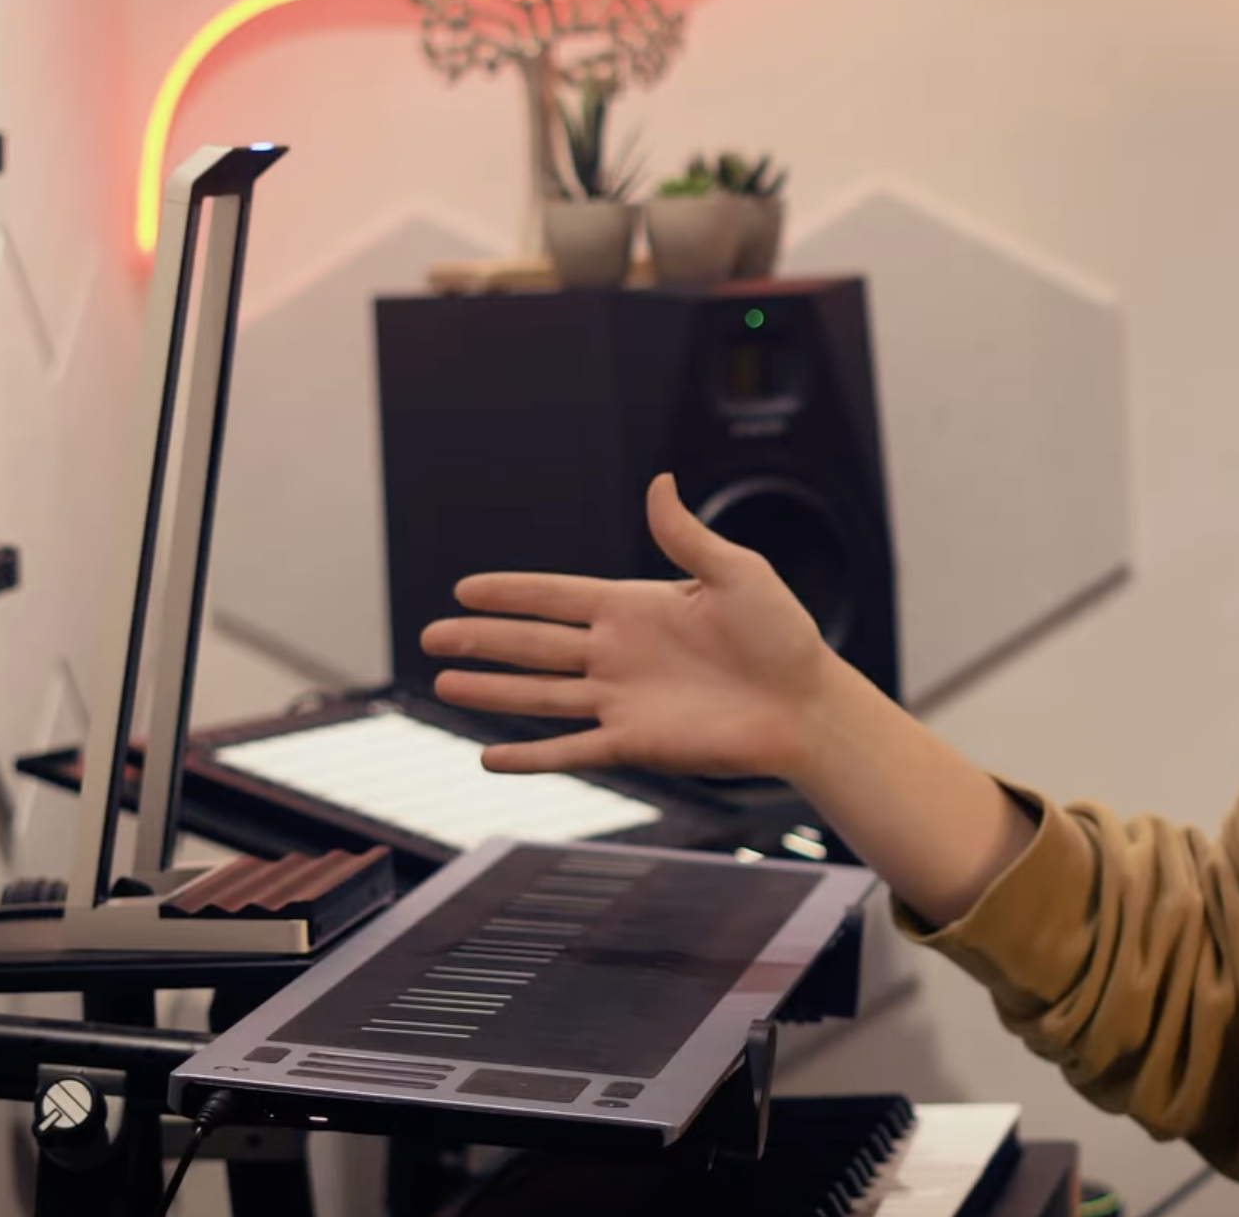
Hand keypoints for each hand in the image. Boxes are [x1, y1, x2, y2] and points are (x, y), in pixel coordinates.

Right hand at [419, 473, 837, 780]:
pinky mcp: (635, 742)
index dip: (512, 593)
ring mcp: (622, 700)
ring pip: (541, 694)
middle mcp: (619, 653)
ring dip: (492, 690)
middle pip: (534, 644)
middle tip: (431, 633)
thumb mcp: (736, 573)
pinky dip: (532, 755)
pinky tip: (490, 757)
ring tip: (444, 682)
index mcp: (636, 607)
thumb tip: (660, 483)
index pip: (558, 596)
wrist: (807, 704)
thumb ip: (686, 536)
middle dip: (482, 639)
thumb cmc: (782, 636)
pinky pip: (571, 749)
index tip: (466, 588)